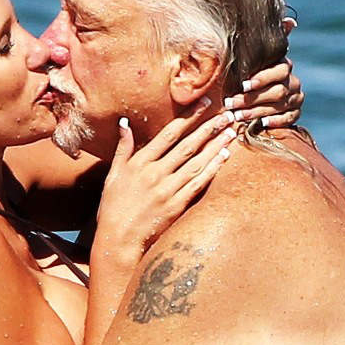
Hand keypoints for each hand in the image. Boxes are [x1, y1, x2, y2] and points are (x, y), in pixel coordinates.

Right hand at [93, 97, 236, 262]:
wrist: (118, 240)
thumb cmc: (113, 208)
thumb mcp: (113, 175)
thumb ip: (123, 149)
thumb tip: (125, 123)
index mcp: (139, 163)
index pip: (168, 135)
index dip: (188, 118)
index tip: (204, 104)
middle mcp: (155, 173)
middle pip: (187, 146)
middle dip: (209, 128)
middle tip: (226, 115)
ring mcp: (167, 190)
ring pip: (196, 162)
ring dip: (216, 146)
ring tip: (231, 132)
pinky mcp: (176, 206)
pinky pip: (198, 184)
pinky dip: (212, 169)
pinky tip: (224, 157)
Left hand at [223, 56, 303, 128]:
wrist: (258, 100)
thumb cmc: (246, 81)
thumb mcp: (246, 71)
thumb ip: (244, 67)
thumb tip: (224, 57)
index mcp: (284, 66)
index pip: (280, 71)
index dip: (263, 78)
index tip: (243, 86)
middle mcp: (293, 82)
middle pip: (278, 91)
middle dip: (252, 99)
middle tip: (231, 103)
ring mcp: (296, 98)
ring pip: (280, 105)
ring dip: (257, 112)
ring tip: (237, 115)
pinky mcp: (296, 113)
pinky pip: (289, 118)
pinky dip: (275, 121)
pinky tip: (261, 123)